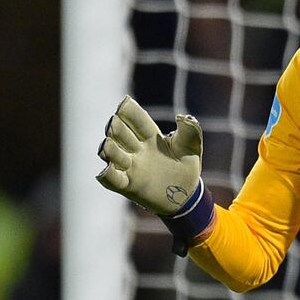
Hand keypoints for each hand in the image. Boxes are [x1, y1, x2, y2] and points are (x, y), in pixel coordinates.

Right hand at [97, 95, 202, 215]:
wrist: (187, 196)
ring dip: (108, 148)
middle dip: (115, 127)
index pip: (135, 118)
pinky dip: (107, 174)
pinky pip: (111, 179)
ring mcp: (131, 167)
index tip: (125, 103)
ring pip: (110, 152)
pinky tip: (108, 169)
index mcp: (150, 136)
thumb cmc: (186, 167)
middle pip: (118, 131)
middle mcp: (136, 149)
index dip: (128, 110)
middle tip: (115, 126)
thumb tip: (182, 117)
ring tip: (109, 145)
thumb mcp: (192, 147)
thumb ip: (190, 130)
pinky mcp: (129, 186)